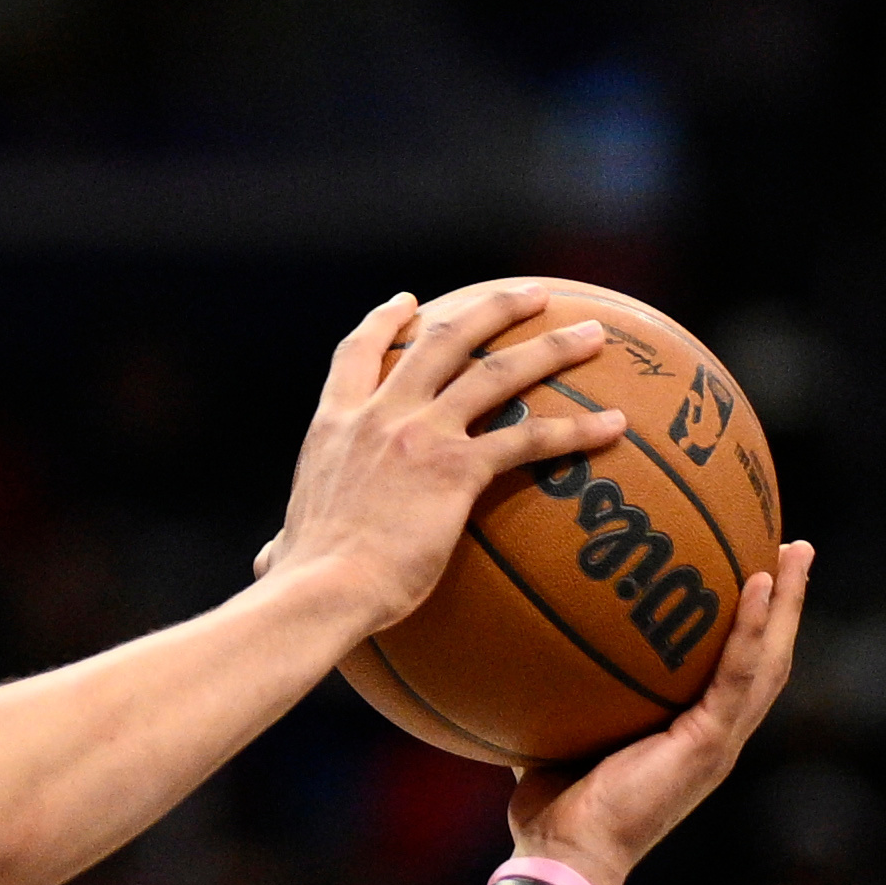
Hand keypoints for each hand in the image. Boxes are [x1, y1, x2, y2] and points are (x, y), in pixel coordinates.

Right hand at [261, 283, 623, 641]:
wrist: (321, 589)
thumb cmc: (302, 581)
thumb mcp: (284, 544)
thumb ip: (284, 542)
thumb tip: (271, 562)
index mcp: (335, 424)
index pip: (358, 353)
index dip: (384, 321)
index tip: (407, 302)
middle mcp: (380, 414)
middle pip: (444, 339)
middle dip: (493, 309)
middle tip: (532, 295)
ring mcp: (421, 434)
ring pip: (496, 372)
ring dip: (550, 347)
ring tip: (591, 333)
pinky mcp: (458, 470)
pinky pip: (530, 439)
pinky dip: (577, 429)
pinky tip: (614, 426)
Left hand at [505, 538, 812, 884]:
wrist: (563, 853)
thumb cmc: (552, 804)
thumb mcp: (555, 728)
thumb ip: (553, 688)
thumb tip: (516, 636)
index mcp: (690, 731)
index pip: (732, 666)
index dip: (750, 621)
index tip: (753, 567)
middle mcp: (715, 733)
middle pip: (766, 655)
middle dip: (784, 601)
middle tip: (793, 545)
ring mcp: (719, 740)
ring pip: (769, 659)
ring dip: (787, 603)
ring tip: (797, 550)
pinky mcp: (712, 744)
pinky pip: (741, 675)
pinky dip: (754, 628)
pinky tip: (762, 583)